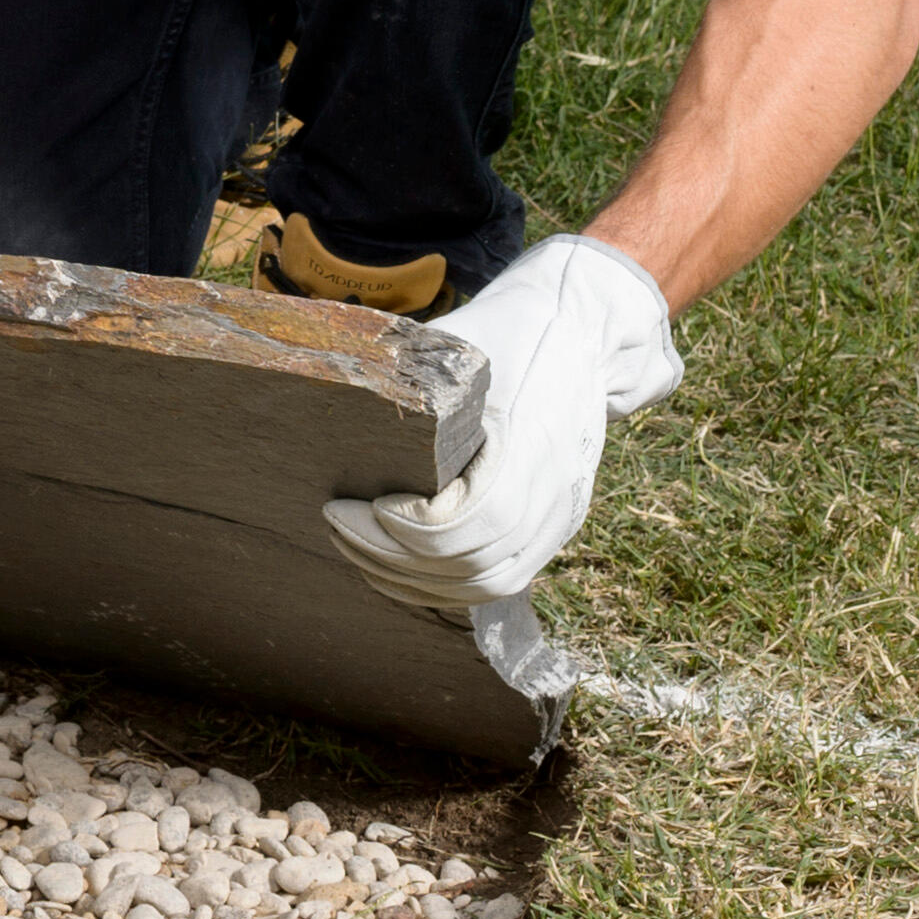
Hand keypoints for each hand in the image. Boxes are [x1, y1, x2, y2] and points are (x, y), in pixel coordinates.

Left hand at [324, 234, 682, 611]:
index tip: (360, 501)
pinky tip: (390, 564)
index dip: (410, 525)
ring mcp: (558, 518)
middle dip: (390, 553)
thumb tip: (330, 376)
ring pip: (484, 583)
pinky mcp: (550, 529)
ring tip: (352, 542)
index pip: (475, 520)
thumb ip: (411, 366)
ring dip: (409, 577)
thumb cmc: (517, 332)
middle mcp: (555, 493)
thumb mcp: (466, 340)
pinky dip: (440, 585)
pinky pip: (496, 581)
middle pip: (471, 561)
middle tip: (336, 519)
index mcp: (534, 443)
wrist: (587, 340)